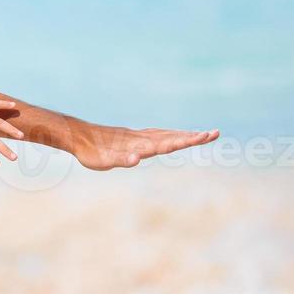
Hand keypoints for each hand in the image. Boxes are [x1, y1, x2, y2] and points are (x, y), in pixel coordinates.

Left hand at [70, 123, 219, 169]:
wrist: (78, 136)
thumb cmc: (91, 152)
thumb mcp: (104, 160)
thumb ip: (120, 159)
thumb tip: (136, 158)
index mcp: (141, 145)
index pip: (169, 143)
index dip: (188, 140)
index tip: (206, 136)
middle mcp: (143, 139)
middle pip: (173, 137)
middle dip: (193, 137)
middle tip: (215, 133)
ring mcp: (139, 138)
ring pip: (166, 135)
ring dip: (184, 135)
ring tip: (202, 134)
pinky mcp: (133, 138)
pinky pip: (156, 135)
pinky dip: (170, 136)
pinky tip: (174, 137)